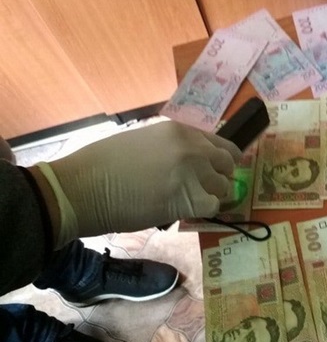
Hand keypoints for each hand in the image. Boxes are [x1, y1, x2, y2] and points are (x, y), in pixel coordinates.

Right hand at [35, 121, 241, 245]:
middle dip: (220, 177)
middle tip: (206, 189)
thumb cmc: (103, 163)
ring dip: (211, 196)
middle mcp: (192, 147)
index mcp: (180, 130)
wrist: (84, 186)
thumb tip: (191, 160)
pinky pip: (212, 207)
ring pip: (223, 187)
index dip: (225, 159)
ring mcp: (192, 172)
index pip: (220, 143)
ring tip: (190, 201)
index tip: (223, 170)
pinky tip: (187, 212)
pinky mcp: (187, 199)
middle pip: (227, 164)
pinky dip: (204, 212)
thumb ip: (172, 146)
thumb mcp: (145, 139)